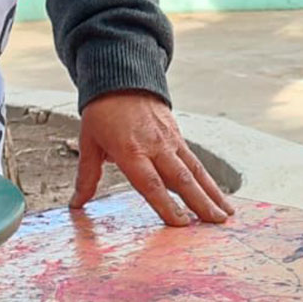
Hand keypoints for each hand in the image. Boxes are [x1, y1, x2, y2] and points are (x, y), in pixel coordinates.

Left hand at [70, 90, 234, 226]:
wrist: (122, 77)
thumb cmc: (103, 111)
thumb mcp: (89, 142)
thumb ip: (87, 175)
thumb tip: (76, 203)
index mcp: (130, 150)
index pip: (150, 183)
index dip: (166, 204)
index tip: (180, 224)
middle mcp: (155, 146)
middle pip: (181, 179)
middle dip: (200, 203)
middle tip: (215, 224)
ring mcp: (170, 140)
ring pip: (195, 170)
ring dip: (212, 193)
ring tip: (226, 214)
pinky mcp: (177, 136)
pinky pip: (195, 161)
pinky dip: (208, 180)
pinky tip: (217, 195)